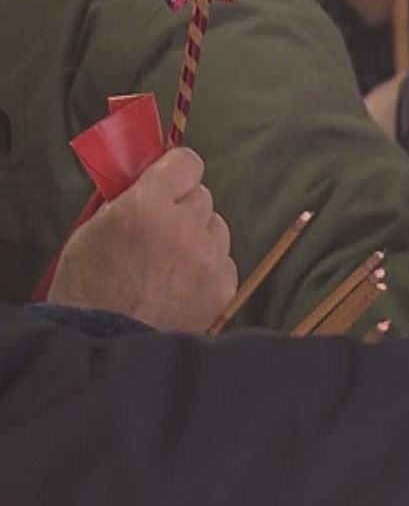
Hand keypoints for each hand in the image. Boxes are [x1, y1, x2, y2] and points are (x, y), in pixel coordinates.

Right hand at [47, 148, 237, 331]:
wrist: (104, 342)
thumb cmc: (88, 286)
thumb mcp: (94, 228)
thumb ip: (128, 200)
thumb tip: (151, 184)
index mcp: (147, 206)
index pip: (187, 163)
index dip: (176, 171)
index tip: (168, 181)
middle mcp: (185, 227)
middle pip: (202, 196)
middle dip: (182, 207)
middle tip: (160, 228)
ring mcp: (209, 258)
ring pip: (217, 227)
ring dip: (199, 235)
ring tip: (171, 260)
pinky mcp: (223, 286)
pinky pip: (223, 260)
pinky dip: (208, 266)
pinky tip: (182, 283)